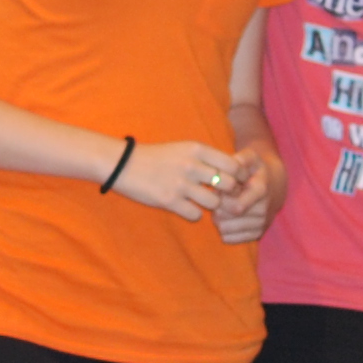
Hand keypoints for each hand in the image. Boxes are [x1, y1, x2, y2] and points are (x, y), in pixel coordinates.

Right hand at [113, 139, 243, 221]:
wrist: (124, 164)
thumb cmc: (158, 156)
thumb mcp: (184, 148)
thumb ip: (207, 157)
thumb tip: (233, 171)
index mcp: (197, 149)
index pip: (233, 164)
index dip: (238, 176)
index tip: (234, 181)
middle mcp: (191, 165)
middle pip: (229, 184)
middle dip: (229, 193)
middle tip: (222, 196)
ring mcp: (180, 184)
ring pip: (214, 202)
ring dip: (212, 206)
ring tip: (203, 202)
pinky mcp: (169, 200)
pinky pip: (195, 214)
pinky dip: (194, 214)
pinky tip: (188, 208)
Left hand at [207, 139, 284, 246]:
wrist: (274, 184)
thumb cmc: (255, 169)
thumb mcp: (250, 157)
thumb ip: (240, 158)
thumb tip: (231, 165)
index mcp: (261, 190)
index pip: (236, 206)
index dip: (221, 198)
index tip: (219, 189)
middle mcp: (263, 210)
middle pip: (228, 218)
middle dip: (216, 208)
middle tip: (217, 198)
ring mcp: (261, 224)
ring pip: (226, 230)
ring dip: (218, 219)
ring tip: (221, 207)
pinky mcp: (257, 234)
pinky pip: (229, 239)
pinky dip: (223, 230)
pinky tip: (226, 218)